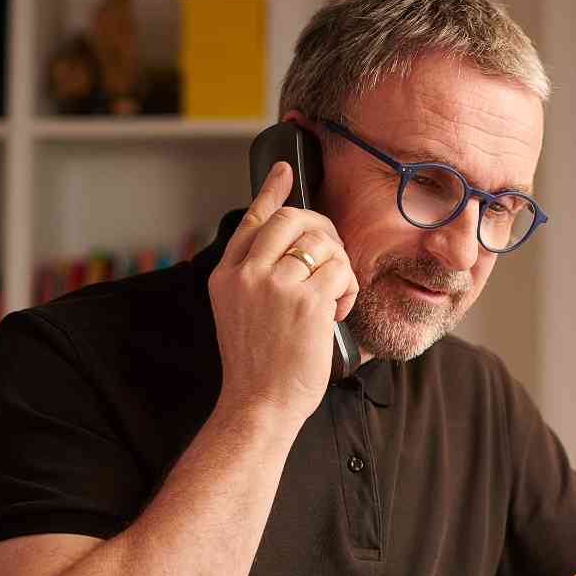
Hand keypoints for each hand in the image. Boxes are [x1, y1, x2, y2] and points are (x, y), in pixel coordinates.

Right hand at [209, 162, 359, 425]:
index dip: (272, 191)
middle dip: (324, 231)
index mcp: (226, 275)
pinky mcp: (306, 301)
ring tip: (334, 298)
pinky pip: (341, 271)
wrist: (258, 404)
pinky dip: (348, 289)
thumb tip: (290, 249)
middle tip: (334, 258)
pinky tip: (338, 311)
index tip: (285, 171)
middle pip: (293, 220)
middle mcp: (247, 273)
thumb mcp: (238, 313)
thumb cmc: (257, 366)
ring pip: (323, 244)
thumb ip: (254, 279)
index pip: (252, 219)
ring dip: (340, 268)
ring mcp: (275, 285)